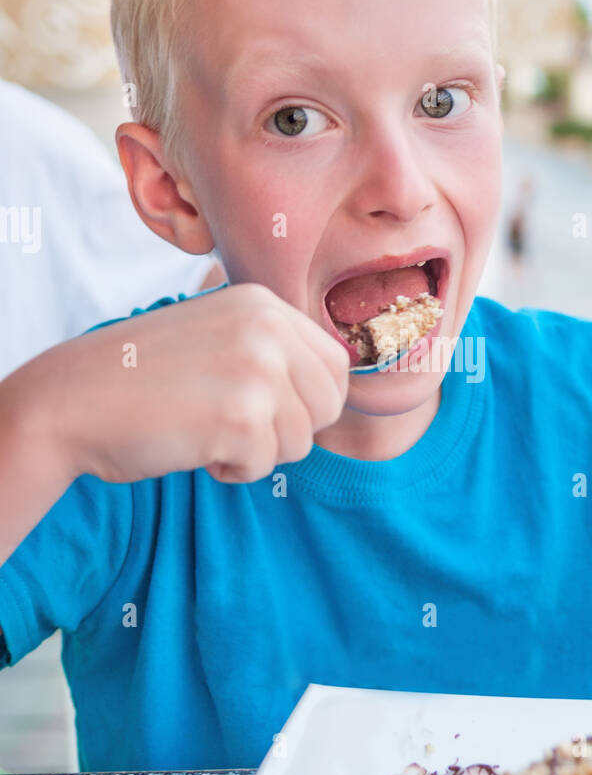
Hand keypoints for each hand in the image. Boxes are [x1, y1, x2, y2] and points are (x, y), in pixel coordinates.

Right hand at [26, 283, 348, 485]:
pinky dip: (232, 470)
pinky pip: (266, 466)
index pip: (336, 364)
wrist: (73, 400)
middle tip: (236, 426)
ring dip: (257, 451)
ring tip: (206, 430)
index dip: (312, 401)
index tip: (272, 411)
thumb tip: (334, 388)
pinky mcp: (242, 419)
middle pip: (328, 405)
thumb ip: (272, 349)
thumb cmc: (142, 377)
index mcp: (264, 304)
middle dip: (289, 429)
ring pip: (301, 441)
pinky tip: (194, 446)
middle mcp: (267, 329)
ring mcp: (257, 372)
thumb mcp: (217, 335)